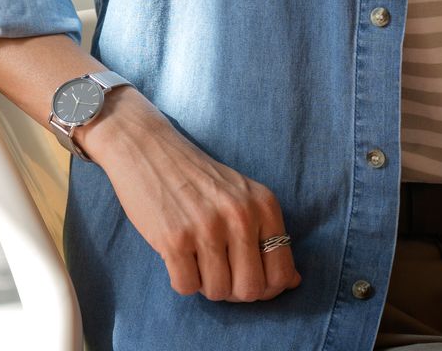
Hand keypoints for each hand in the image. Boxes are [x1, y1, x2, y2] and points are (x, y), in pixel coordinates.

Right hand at [82, 92, 301, 301]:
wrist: (148, 149)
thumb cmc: (197, 177)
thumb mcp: (243, 196)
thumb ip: (268, 236)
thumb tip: (293, 282)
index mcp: (264, 205)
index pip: (281, 273)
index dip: (265, 288)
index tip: (246, 277)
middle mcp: (241, 215)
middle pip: (250, 290)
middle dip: (233, 290)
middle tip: (218, 270)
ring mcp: (208, 227)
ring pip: (218, 292)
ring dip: (205, 284)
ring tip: (196, 257)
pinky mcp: (174, 238)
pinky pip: (187, 287)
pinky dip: (182, 280)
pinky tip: (178, 256)